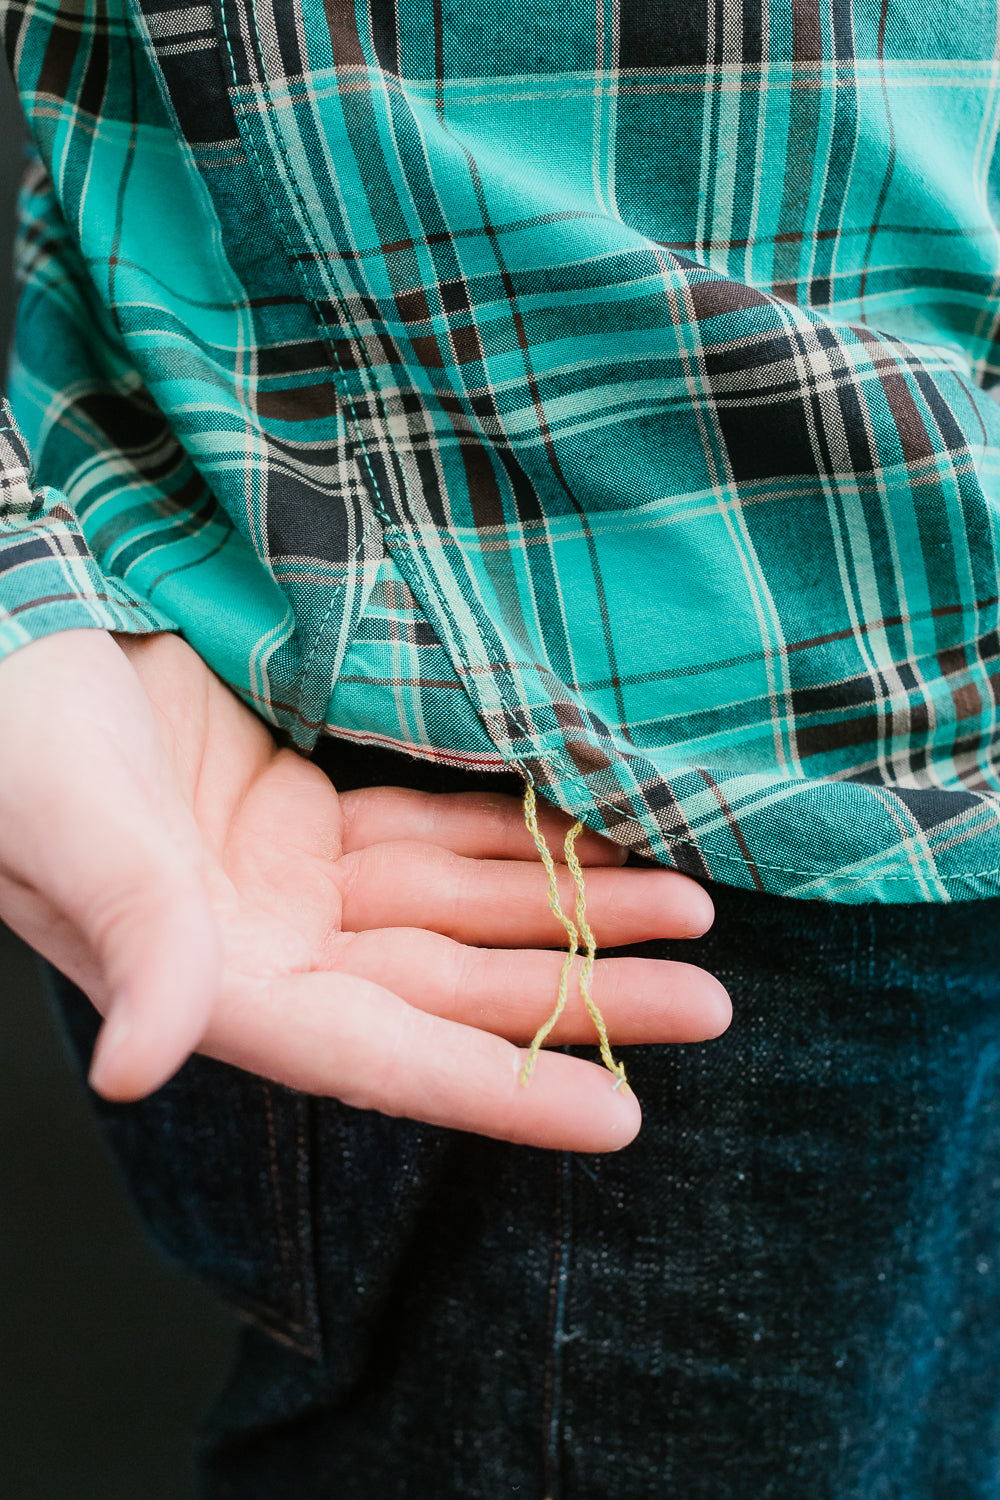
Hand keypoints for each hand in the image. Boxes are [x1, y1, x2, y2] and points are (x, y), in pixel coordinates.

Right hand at [0, 630, 729, 1150]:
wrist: (12, 619)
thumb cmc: (11, 723)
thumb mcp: (68, 820)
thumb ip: (132, 935)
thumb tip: (137, 1070)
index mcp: (208, 977)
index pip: (375, 1054)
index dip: (497, 1086)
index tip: (621, 1115)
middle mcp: (264, 945)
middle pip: (449, 990)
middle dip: (578, 996)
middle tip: (709, 1001)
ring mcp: (290, 880)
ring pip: (458, 911)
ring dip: (569, 911)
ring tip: (690, 907)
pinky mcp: (303, 814)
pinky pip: (432, 832)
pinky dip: (512, 837)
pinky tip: (591, 838)